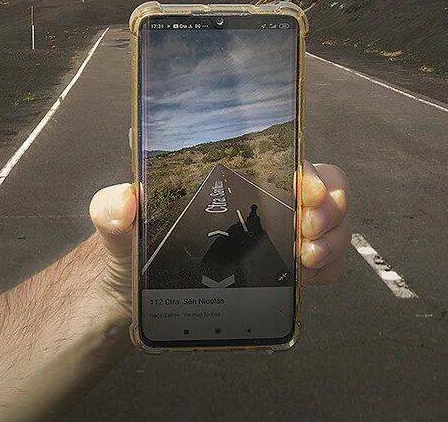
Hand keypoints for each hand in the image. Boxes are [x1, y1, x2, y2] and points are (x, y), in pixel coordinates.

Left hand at [89, 161, 349, 313]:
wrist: (137, 289)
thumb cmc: (134, 240)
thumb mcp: (117, 220)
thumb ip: (113, 205)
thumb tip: (123, 202)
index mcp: (240, 172)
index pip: (291, 159)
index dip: (311, 173)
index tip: (307, 194)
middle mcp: (269, 195)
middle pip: (327, 187)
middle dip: (331, 210)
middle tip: (306, 236)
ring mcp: (282, 231)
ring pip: (334, 223)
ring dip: (333, 241)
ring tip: (305, 261)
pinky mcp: (285, 267)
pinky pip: (327, 262)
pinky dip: (328, 268)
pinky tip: (307, 278)